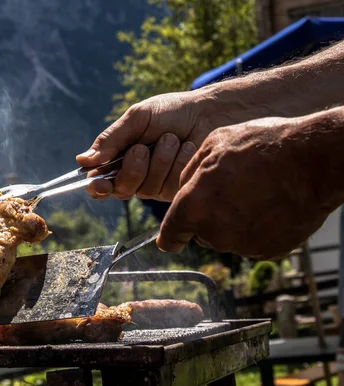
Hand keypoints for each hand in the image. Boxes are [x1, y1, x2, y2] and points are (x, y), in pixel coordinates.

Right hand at [76, 91, 213, 201]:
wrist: (210, 112)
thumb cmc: (171, 111)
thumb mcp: (136, 119)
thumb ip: (110, 140)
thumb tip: (83, 160)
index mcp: (119, 159)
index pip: (100, 183)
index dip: (97, 187)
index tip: (100, 184)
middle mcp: (136, 176)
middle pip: (121, 189)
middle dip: (132, 168)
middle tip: (142, 147)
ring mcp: (158, 185)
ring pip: (148, 188)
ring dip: (160, 159)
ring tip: (172, 139)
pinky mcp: (180, 189)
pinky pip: (171, 185)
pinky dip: (178, 162)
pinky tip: (188, 148)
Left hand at [157, 110, 343, 259]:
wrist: (314, 161)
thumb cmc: (262, 146)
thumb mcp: (214, 144)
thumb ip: (190, 172)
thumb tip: (182, 188)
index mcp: (195, 207)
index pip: (171, 234)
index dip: (170, 236)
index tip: (170, 240)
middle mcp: (215, 232)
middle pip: (202, 232)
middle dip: (209, 216)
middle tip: (231, 190)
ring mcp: (243, 245)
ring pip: (228, 237)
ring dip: (234, 221)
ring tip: (256, 191)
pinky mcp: (268, 251)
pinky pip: (253, 242)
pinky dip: (257, 229)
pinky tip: (271, 204)